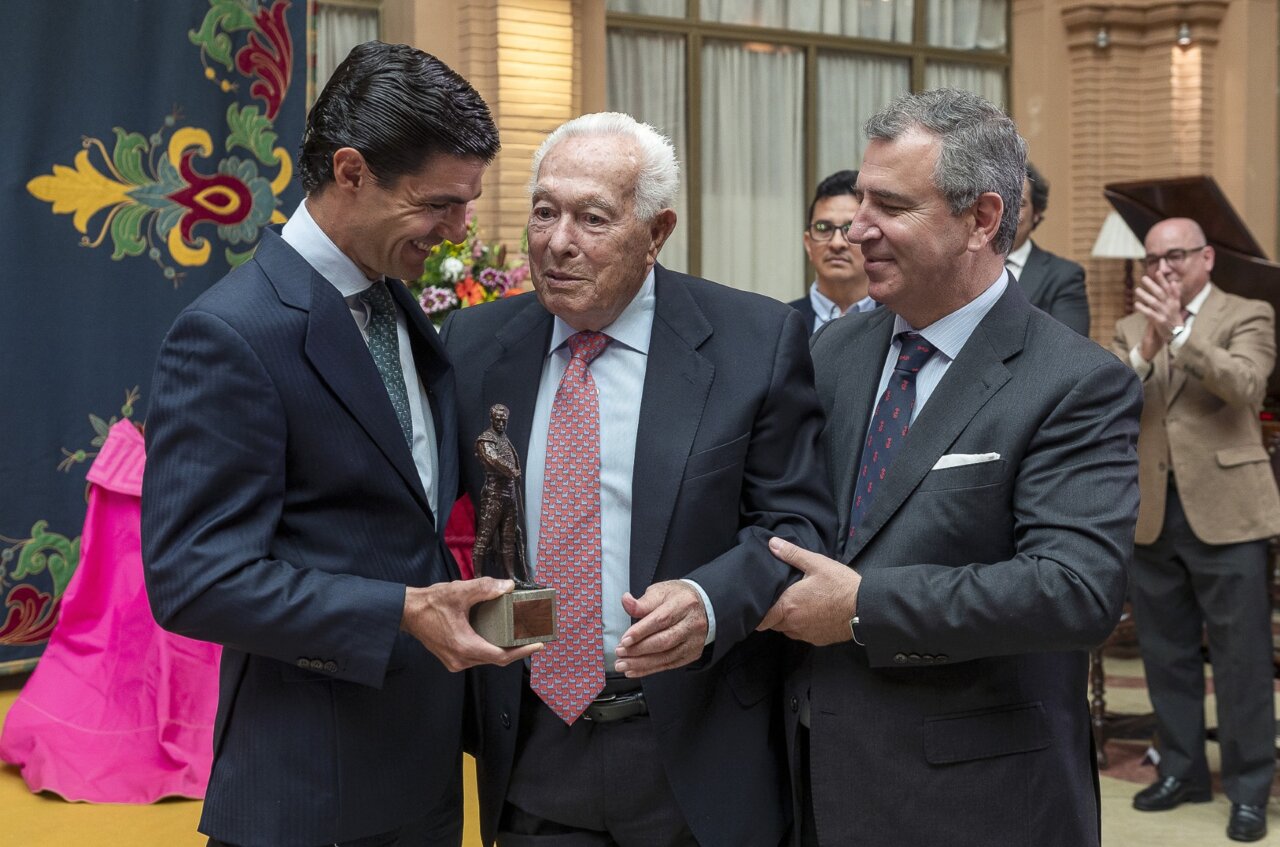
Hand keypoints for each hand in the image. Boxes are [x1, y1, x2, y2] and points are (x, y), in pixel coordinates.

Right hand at [401, 578, 541, 671]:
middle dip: (515, 649)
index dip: (522, 651)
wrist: (407, 612)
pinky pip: (477, 657)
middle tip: (531, 637)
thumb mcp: (460, 591)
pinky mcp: (452, 658)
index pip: (501, 656)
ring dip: (502, 649)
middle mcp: (460, 659)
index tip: (538, 645)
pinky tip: (498, 636)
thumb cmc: (430, 604)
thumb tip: (508, 586)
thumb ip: (485, 588)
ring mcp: (455, 661)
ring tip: (518, 636)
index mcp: (465, 646)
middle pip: (496, 659)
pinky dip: (489, 647)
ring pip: (486, 659)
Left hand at [614, 580, 707, 677]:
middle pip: (664, 641)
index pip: (661, 620)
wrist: (701, 606)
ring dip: (641, 663)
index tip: (624, 640)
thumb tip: (626, 601)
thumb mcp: (660, 592)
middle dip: (638, 649)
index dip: (641, 632)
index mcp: (684, 604)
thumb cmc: (678, 598)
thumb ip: (642, 602)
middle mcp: (692, 624)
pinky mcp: (691, 654)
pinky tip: (634, 670)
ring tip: (623, 664)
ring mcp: (693, 641)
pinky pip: (668, 665)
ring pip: (665, 656)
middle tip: (620, 652)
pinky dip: (649, 669)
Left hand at [757, 537, 859, 645]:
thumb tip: (772, 543)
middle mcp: (793, 624)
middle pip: (773, 624)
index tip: (759, 603)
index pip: (761, 619)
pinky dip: (802, 626)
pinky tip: (811, 614)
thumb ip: (792, 554)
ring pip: (787, 630)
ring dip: (787, 620)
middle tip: (778, 599)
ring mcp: (806, 634)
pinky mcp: (818, 640)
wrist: (866, 608)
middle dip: (773, 613)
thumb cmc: (840, 585)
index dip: (758, 613)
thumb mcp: (816, 564)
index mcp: (788, 606)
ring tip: (795, 605)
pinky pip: (803, 634)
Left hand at [1134, 269, 1183, 359]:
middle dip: (1152, 285)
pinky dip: (1143, 308)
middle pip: (1160, 293)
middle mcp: (1170, 306)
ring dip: (1145, 295)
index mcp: (1174, 301)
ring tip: (1137, 290)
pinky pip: (1150, 313)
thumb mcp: (1176, 305)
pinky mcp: (1159, 321)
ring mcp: (1165, 313)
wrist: (1177, 334)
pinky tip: (1136, 304)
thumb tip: (1173, 282)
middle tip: (1143, 278)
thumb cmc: (1174, 317)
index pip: (1169, 288)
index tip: (1157, 272)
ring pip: (1154, 302)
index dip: (1163, 280)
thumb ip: (1174, 294)